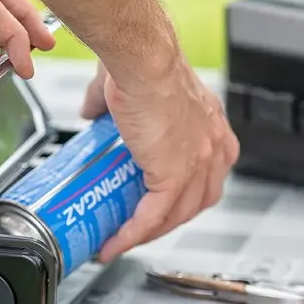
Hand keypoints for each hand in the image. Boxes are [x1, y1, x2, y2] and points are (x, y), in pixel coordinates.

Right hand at [81, 59, 239, 261]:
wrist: (141, 60)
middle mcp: (214, 147)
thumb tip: (90, 112)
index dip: (182, 195)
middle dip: (167, 220)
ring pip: (176, 216)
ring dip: (149, 233)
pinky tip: (115, 243)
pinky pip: (153, 217)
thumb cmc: (142, 61)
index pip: (204, 175)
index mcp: (210, 126)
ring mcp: (199, 164)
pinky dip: (133, 234)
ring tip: (121, 240)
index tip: (158, 203)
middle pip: (195, 201)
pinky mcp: (175, 176)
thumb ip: (107, 102)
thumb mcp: (128, 87)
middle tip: (137, 226)